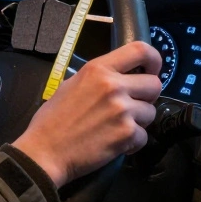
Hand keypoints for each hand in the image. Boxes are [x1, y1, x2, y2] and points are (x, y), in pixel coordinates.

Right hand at [12, 41, 162, 186]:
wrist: (45, 151)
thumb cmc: (52, 119)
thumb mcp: (71, 85)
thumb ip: (98, 78)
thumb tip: (120, 77)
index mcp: (98, 69)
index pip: (140, 50)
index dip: (154, 59)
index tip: (152, 70)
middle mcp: (113, 86)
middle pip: (154, 84)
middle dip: (146, 97)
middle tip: (131, 106)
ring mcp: (122, 110)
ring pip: (151, 112)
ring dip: (139, 121)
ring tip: (117, 127)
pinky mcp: (126, 134)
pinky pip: (144, 136)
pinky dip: (132, 143)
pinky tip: (115, 143)